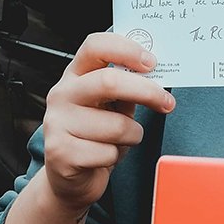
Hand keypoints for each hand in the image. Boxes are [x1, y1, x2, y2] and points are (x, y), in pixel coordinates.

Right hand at [1, 32, 174, 223]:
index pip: (95, 46)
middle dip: (147, 92)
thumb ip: (129, 86)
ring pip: (116, 125)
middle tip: (167, 103)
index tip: (152, 63)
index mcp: (75, 75)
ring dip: (133, 135)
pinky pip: (107, 153)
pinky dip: (116, 157)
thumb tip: (160, 75)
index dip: (126, 50)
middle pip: (108, 82)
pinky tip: (104, 157)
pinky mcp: (60, 152)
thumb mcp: (112, 104)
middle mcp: (61, 94)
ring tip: (124, 139)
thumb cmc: (97, 135)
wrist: (70, 177)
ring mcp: (57, 123)